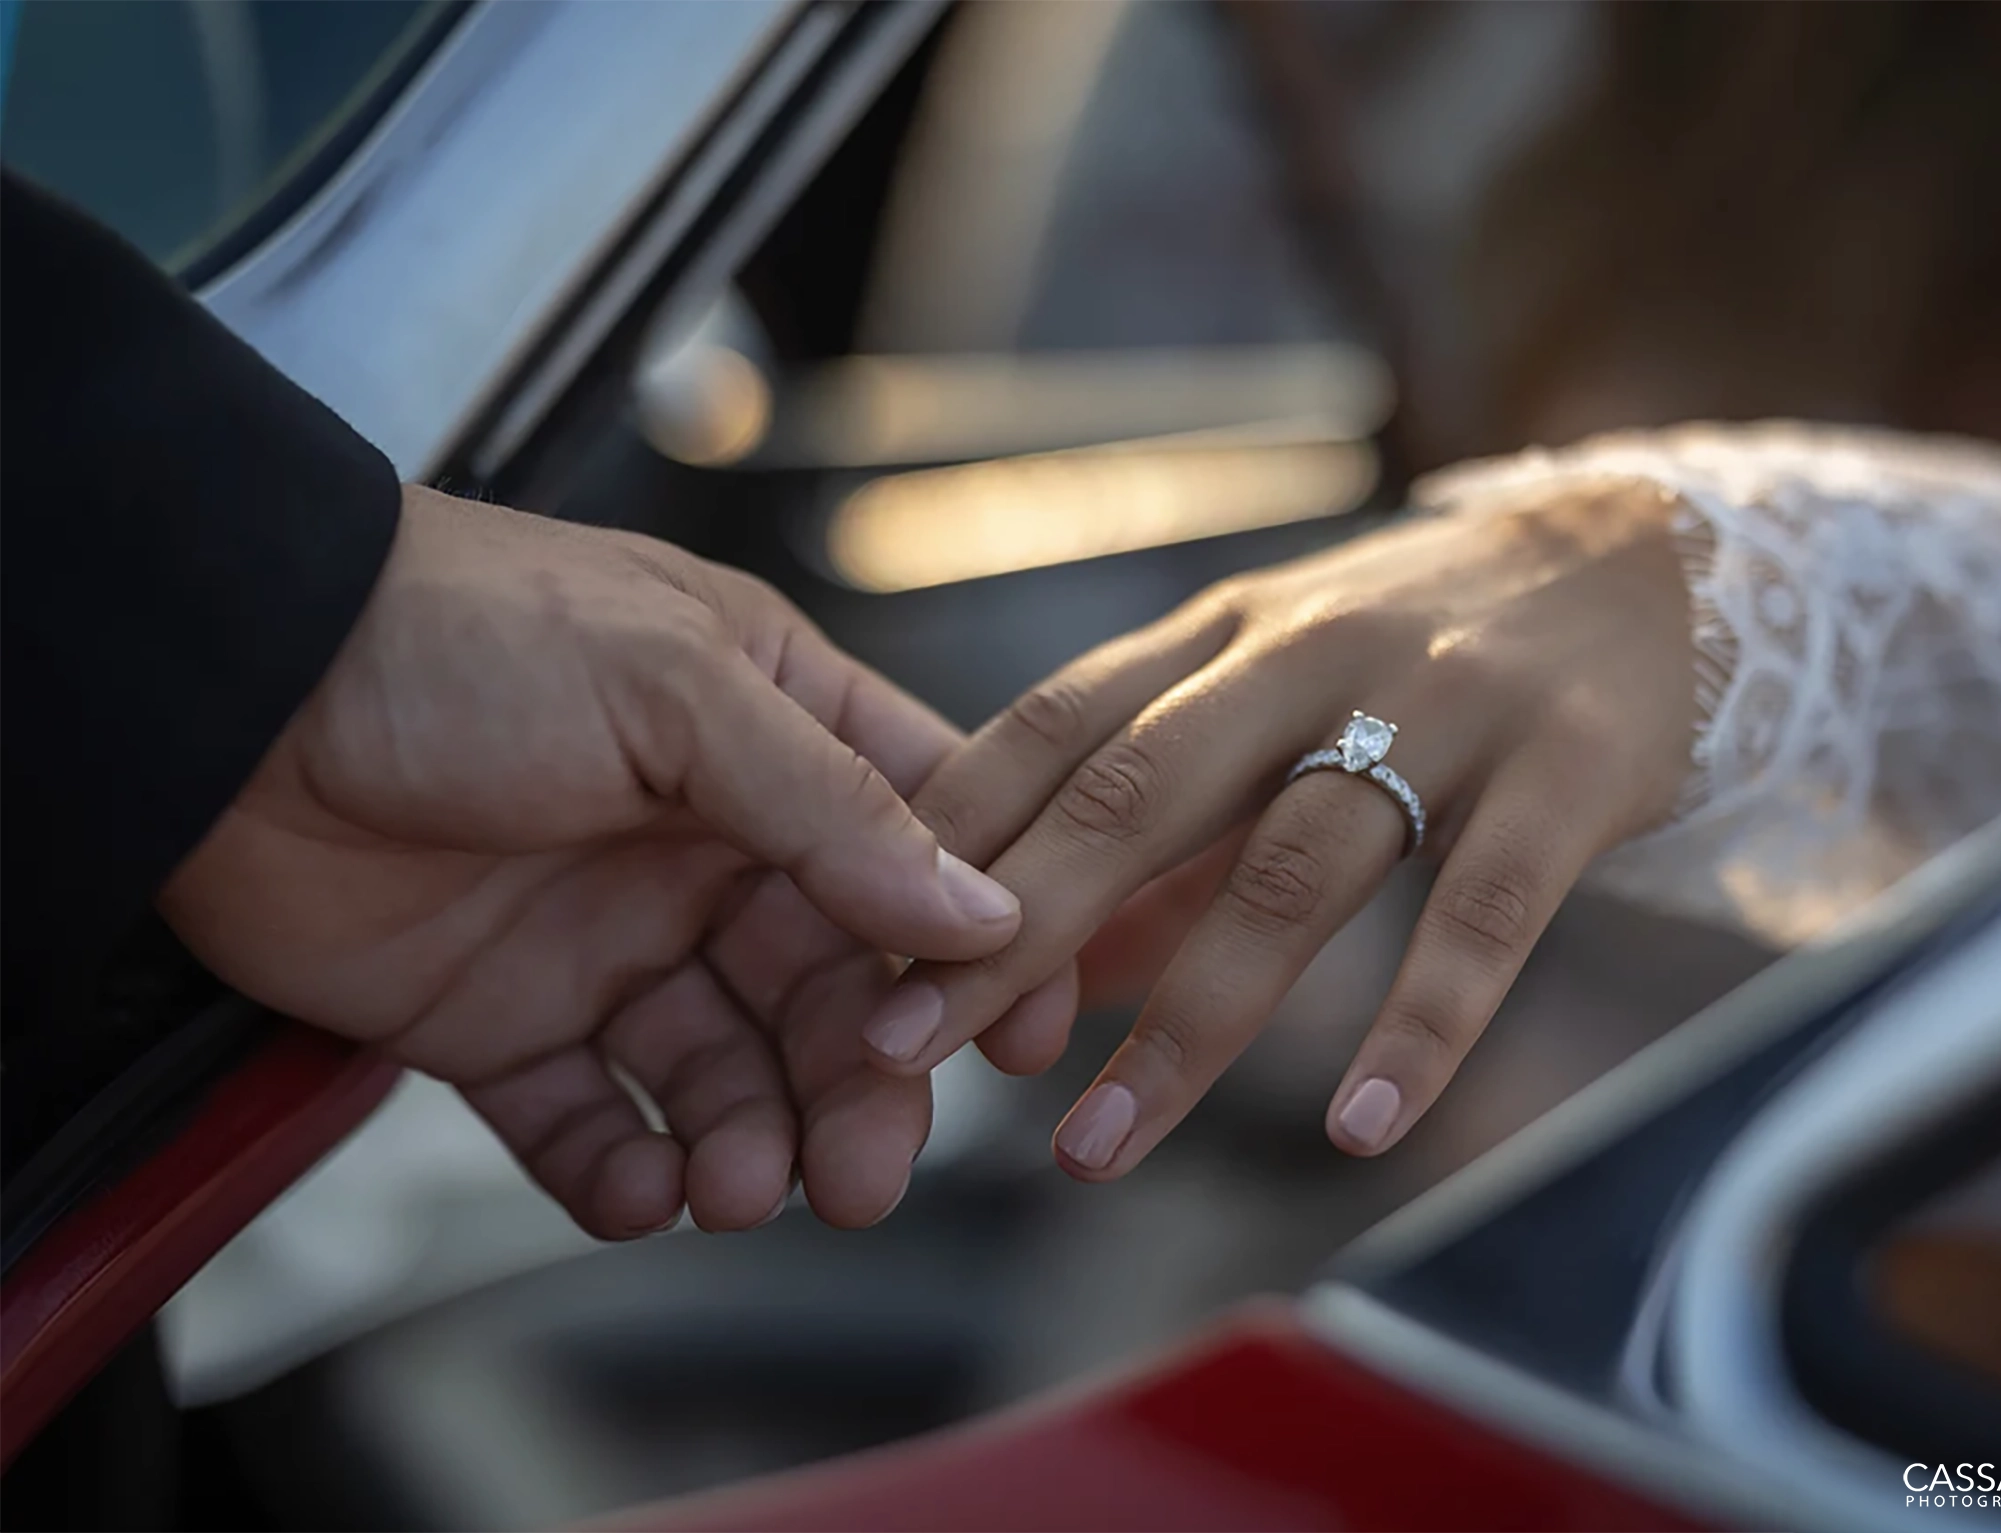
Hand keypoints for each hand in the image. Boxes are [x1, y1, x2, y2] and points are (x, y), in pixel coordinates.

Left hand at [159, 488, 1020, 1235]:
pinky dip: (625, 1169)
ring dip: (750, 1138)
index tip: (1018, 1034)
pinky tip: (647, 1189)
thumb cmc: (454, 636)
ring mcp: (607, 934)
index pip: (919, 844)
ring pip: (723, 1068)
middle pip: (829, 988)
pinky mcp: (504, 1019)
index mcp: (769, 733)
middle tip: (864, 1173)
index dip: (978, 940)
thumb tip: (979, 908)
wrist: (221, 694)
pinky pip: (590, 1117)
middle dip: (858, 1087)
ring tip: (742, 1188)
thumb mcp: (672, 686)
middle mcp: (705, 842)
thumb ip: (831, 802)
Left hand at [873, 479, 1696, 1177]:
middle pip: (1136, 793)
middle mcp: (1309, 656)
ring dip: (1185, 1021)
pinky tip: (1357, 1128)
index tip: (849, 949)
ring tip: (1096, 1148)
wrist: (1646, 561)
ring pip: (1292, 870)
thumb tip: (1058, 972)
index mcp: (1220, 634)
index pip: (1051, 727)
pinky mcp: (1567, 771)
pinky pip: (1485, 913)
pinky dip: (1419, 1023)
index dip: (945, 838)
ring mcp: (1440, 709)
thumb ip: (1168, 825)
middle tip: (907, 1049)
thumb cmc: (1424, 646)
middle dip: (1011, 927)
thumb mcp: (1276, 694)